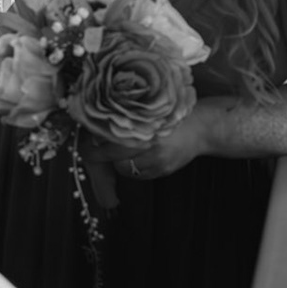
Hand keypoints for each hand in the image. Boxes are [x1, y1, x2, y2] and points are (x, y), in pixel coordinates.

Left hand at [80, 102, 220, 180]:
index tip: (85, 144)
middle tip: (90, 151)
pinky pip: (137, 174)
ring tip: (121, 150)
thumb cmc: (172, 116)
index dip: (96, 144)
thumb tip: (97, 130)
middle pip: (114, 156)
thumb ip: (127, 121)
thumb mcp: (150, 113)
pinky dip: (131, 168)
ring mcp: (157, 161)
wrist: (201, 129)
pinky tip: (137, 157)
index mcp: (146, 127)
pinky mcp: (162, 171)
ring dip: (116, 161)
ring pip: (124, 168)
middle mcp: (152, 145)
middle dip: (99, 155)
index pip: (112, 140)